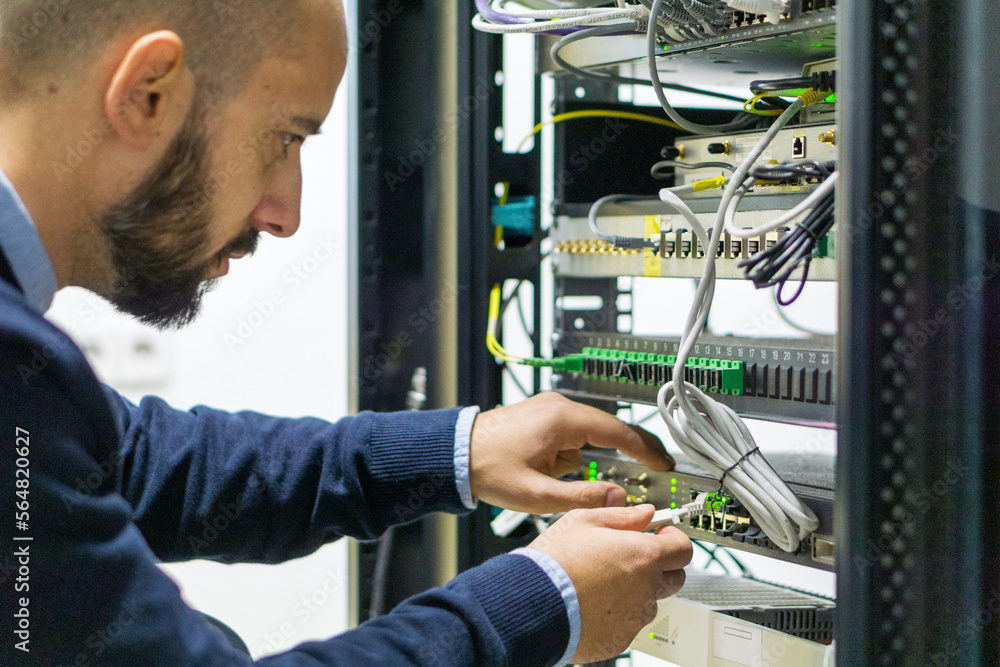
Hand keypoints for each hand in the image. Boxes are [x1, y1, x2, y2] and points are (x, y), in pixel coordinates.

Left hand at [469, 392, 672, 513]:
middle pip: (608, 427)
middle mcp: (559, 407)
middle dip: (626, 451)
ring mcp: (549, 408)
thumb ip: (582, 497)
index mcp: (563, 420)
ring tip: (552, 480)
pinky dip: (567, 454)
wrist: (453, 453)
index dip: (646, 449)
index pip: (618, 431)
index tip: (664, 462)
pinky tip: (544, 472)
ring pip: (586, 435)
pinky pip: (568, 434)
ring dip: (584, 458)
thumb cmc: (489, 470)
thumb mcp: (538, 495)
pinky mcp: (541, 415)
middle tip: (652, 468)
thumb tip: (618, 499)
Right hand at [527, 505, 690, 662]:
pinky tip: (593, 602)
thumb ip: (622, 515)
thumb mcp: (584, 520)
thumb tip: (644, 513)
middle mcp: (646, 589)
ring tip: (604, 582)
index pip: (683, 548)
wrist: (532, 602)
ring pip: (650, 601)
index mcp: (643, 556)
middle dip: (661, 565)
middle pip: (675, 577)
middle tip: (634, 557)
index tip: (660, 536)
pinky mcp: (620, 639)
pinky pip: (629, 623)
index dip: (673, 539)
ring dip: (638, 590)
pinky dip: (618, 613)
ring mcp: (635, 617)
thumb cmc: (555, 561)